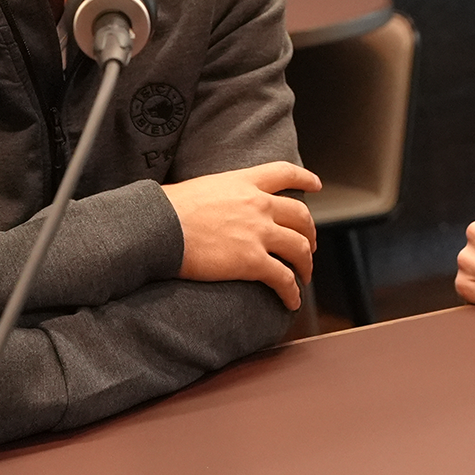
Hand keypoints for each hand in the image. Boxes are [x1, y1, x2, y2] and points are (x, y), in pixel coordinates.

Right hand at [161, 161, 320, 309]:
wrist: (158, 227)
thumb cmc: (166, 209)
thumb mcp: (200, 188)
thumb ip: (218, 194)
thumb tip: (211, 206)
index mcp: (243, 182)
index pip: (284, 173)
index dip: (305, 179)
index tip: (316, 185)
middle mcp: (257, 204)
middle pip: (301, 216)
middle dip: (310, 232)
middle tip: (309, 245)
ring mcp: (258, 232)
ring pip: (300, 248)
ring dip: (306, 264)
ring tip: (303, 276)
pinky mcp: (252, 261)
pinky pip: (284, 279)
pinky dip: (292, 293)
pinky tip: (291, 301)